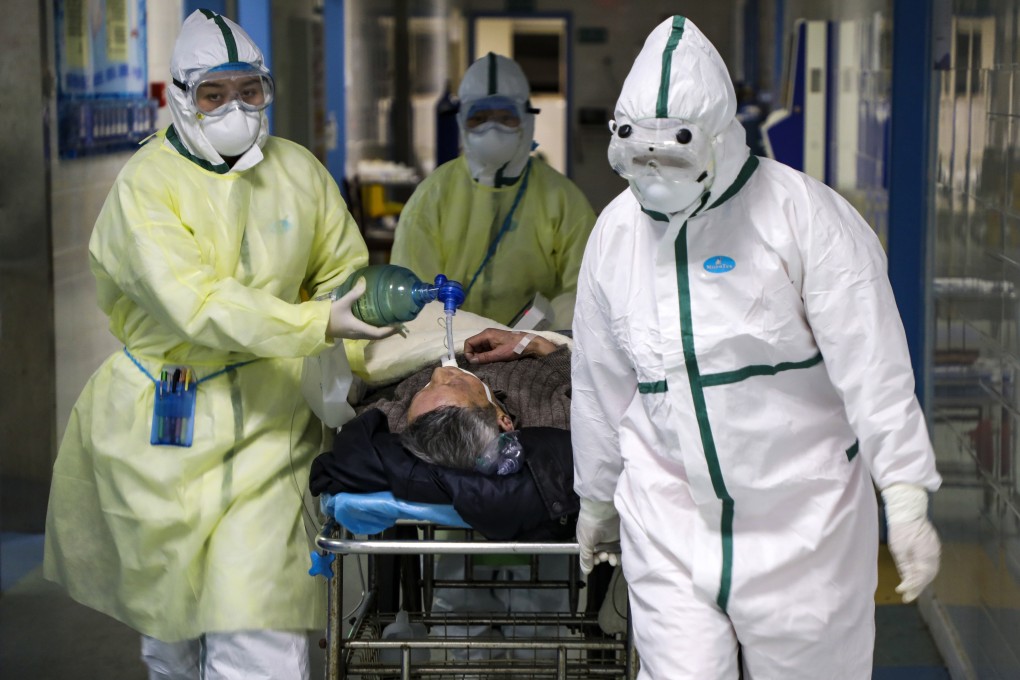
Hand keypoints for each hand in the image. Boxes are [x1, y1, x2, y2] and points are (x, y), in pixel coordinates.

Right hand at [326, 277, 398, 340]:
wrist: (315, 325)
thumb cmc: (329, 315)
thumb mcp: (342, 302)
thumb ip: (354, 293)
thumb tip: (364, 281)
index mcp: (359, 329)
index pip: (379, 333)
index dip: (391, 330)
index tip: (400, 324)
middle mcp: (359, 335)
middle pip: (378, 336)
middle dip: (390, 331)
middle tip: (399, 323)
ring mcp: (355, 335)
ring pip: (373, 336)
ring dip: (383, 331)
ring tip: (391, 322)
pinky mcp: (351, 334)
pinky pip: (367, 334)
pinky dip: (376, 330)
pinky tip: (376, 321)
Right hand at [464, 328, 556, 363]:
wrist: (529, 344)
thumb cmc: (514, 348)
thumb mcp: (498, 355)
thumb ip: (484, 358)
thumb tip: (471, 361)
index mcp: (486, 334)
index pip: (469, 342)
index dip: (468, 353)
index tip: (472, 362)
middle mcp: (486, 334)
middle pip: (473, 345)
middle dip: (474, 355)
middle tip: (479, 364)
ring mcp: (491, 337)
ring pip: (479, 347)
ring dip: (480, 355)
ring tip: (486, 363)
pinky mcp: (495, 341)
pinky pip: (485, 348)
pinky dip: (485, 354)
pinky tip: (490, 360)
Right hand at [576, 498, 620, 574]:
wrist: (602, 508)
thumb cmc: (590, 523)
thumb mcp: (585, 542)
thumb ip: (586, 558)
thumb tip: (586, 571)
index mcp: (587, 540)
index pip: (591, 555)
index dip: (594, 560)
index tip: (597, 561)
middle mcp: (598, 540)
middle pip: (602, 554)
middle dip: (603, 558)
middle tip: (604, 556)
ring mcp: (609, 537)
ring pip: (611, 552)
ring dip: (612, 558)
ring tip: (612, 559)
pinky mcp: (619, 535)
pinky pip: (620, 548)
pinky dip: (619, 554)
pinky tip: (618, 556)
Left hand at [882, 484, 940, 602]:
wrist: (909, 510)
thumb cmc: (901, 529)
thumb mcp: (899, 549)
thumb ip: (905, 566)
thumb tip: (907, 580)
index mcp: (925, 555)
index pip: (921, 577)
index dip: (912, 587)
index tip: (902, 594)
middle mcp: (934, 554)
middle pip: (928, 576)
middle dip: (918, 587)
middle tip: (907, 597)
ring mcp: (935, 550)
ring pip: (931, 570)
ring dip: (922, 581)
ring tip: (912, 590)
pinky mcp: (933, 546)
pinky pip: (931, 563)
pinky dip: (924, 571)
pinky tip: (917, 576)